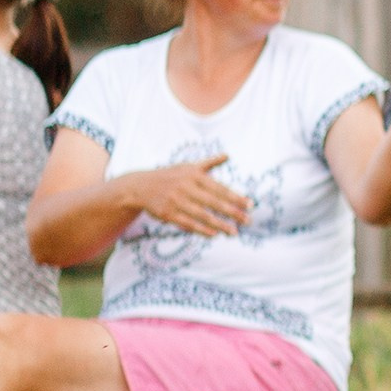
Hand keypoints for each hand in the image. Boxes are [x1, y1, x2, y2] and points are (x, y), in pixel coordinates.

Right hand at [129, 153, 248, 236]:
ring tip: (234, 232)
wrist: (140, 186)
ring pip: (202, 215)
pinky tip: (215, 234)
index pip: (219, 188)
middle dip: (232, 212)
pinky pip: (187, 223)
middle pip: (213, 202)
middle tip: (248, 221)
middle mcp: (185, 187)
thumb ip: (209, 164)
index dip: (236, 197)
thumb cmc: (171, 176)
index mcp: (193, 175)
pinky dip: (201, 229)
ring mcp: (175, 201)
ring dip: (219, 225)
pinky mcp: (167, 213)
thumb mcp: (188, 167)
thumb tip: (227, 155)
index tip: (251, 205)